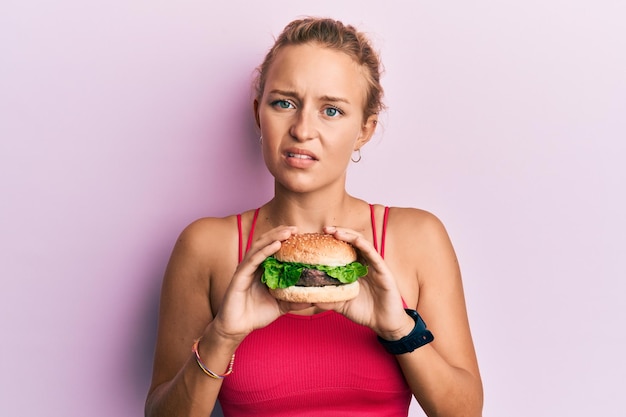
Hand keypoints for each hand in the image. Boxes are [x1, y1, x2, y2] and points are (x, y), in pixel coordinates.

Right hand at [209, 225, 311, 342]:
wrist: (237, 328)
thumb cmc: (255, 315)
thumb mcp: (280, 306)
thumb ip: (294, 300)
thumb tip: (314, 299)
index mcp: (261, 270)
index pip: (273, 249)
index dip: (284, 239)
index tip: (300, 234)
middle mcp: (252, 266)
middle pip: (266, 243)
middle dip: (280, 233)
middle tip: (296, 228)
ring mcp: (245, 269)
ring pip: (259, 247)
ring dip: (273, 237)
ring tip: (287, 232)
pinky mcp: (240, 276)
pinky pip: (253, 260)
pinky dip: (265, 251)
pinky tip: (275, 245)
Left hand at [317, 226, 414, 339]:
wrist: (384, 323)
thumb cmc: (364, 311)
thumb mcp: (342, 304)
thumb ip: (328, 299)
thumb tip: (310, 297)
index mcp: (354, 268)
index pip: (342, 249)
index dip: (331, 241)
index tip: (316, 237)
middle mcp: (364, 263)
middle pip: (351, 241)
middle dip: (338, 232)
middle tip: (325, 230)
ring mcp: (374, 266)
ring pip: (362, 244)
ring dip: (349, 235)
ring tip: (336, 232)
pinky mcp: (384, 271)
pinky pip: (374, 256)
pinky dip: (365, 246)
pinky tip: (356, 241)